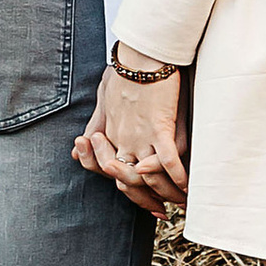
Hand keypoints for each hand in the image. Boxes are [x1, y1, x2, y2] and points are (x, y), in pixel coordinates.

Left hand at [74, 47, 189, 215]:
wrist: (140, 54)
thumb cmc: (123, 71)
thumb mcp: (102, 99)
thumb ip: (94, 124)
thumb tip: (76, 145)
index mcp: (111, 135)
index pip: (114, 173)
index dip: (129, 192)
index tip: (146, 201)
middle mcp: (123, 141)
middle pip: (130, 182)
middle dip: (147, 201)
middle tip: (162, 210)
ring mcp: (140, 137)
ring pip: (149, 178)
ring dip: (167, 193)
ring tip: (182, 201)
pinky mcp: (160, 128)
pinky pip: (168, 160)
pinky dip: (178, 176)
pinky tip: (189, 186)